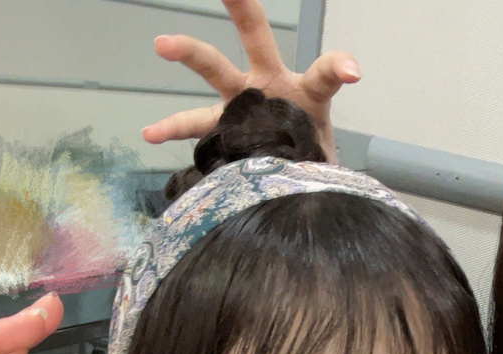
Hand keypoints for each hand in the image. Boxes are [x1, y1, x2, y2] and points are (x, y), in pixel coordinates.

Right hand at [142, 0, 359, 162]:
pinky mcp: (223, 127)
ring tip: (162, 43)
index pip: (325, 72)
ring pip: (215, 69)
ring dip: (189, 52)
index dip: (339, 66)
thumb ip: (325, 166)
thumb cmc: (310, 161)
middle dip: (241, 7)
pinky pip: (194, 126)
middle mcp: (270, 84)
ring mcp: (243, 102)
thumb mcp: (328, 162)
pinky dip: (171, 129)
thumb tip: (320, 187)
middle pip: (255, 36)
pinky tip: (150, 133)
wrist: (291, 178)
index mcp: (305, 91)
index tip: (352, 71)